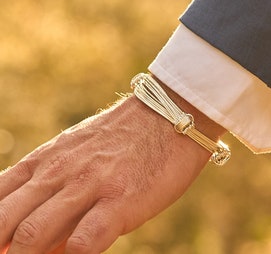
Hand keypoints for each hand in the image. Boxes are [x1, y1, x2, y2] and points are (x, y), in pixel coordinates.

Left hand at [0, 88, 225, 252]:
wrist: (166, 117)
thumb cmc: (122, 140)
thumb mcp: (76, 154)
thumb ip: (54, 191)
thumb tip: (40, 238)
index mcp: (44, 161)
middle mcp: (58, 172)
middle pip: (4, 222)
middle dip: (3, 247)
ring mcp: (88, 185)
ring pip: (33, 233)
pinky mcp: (120, 200)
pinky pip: (85, 240)